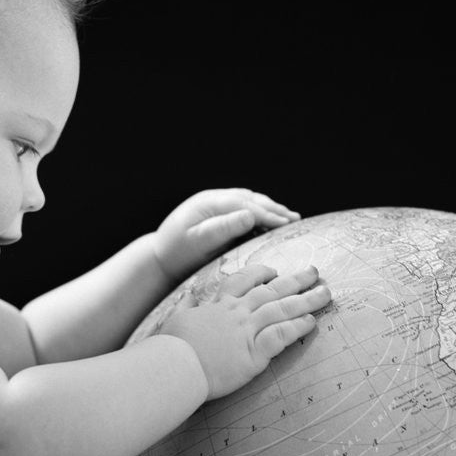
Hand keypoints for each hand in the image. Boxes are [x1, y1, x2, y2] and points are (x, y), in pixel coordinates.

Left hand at [152, 188, 300, 283]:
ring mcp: (215, 203)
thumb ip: (222, 229)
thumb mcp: (197, 243)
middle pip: (249, 199)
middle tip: (295, 220)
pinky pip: (243, 208)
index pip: (244, 204)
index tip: (286, 223)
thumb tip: (250, 216)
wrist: (160, 257)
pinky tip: (271, 221)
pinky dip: (260, 213)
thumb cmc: (176, 254)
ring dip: (269, 209)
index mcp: (207, 203)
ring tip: (290, 218)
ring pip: (248, 201)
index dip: (267, 213)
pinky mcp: (217, 212)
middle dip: (273, 209)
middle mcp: (212, 198)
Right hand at [159, 264, 329, 399]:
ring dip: (306, 300)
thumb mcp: (175, 320)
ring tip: (326, 293)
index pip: (243, 280)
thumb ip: (185, 306)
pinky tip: (312, 323)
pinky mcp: (253, 353)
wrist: (173, 367)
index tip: (274, 271)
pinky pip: (281, 335)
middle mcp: (235, 312)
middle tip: (314, 272)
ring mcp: (246, 331)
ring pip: (282, 309)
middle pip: (271, 290)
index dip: (261, 273)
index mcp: (218, 305)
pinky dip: (297, 327)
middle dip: (295, 280)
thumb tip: (188, 295)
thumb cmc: (171, 348)